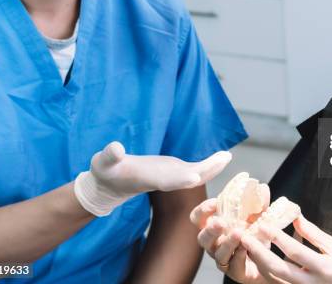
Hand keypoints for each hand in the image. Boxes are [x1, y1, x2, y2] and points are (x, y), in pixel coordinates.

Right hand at [74, 141, 231, 215]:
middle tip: (224, 159)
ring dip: (213, 167)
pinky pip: (196, 169)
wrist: (112, 183)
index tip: (195, 179)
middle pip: (188, 178)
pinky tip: (223, 157)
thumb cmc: (106, 171)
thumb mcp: (103, 162)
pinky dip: (210, 164)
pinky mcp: (175, 171)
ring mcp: (172, 177)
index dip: (180, 180)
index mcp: (148, 178)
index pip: (166, 181)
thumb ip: (109, 155)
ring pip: (196, 174)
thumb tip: (115, 147)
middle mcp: (165, 181)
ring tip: (228, 156)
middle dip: (206, 170)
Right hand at [190, 198, 281, 283]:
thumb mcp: (258, 215)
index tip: (214, 203)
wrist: (268, 260)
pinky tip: (246, 248)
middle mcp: (215, 244)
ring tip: (238, 233)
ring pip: (218, 253)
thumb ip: (259, 202)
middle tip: (221, 222)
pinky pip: (234, 266)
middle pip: (202, 238)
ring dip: (227, 243)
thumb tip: (262, 187)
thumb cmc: (255, 235)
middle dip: (211, 229)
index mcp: (215, 227)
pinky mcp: (236, 272)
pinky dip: (240, 257)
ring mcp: (224, 259)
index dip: (203, 210)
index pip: (198, 218)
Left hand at [240, 216, 331, 283]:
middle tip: (244, 238)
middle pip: (279, 270)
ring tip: (246, 246)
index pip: (296, 252)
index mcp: (324, 267)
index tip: (263, 224)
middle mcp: (311, 283)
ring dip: (258, 263)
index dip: (278, 238)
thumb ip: (313, 233)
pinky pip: (279, 283)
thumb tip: (294, 217)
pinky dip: (266, 271)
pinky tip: (257, 257)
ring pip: (275, 280)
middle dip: (259, 254)